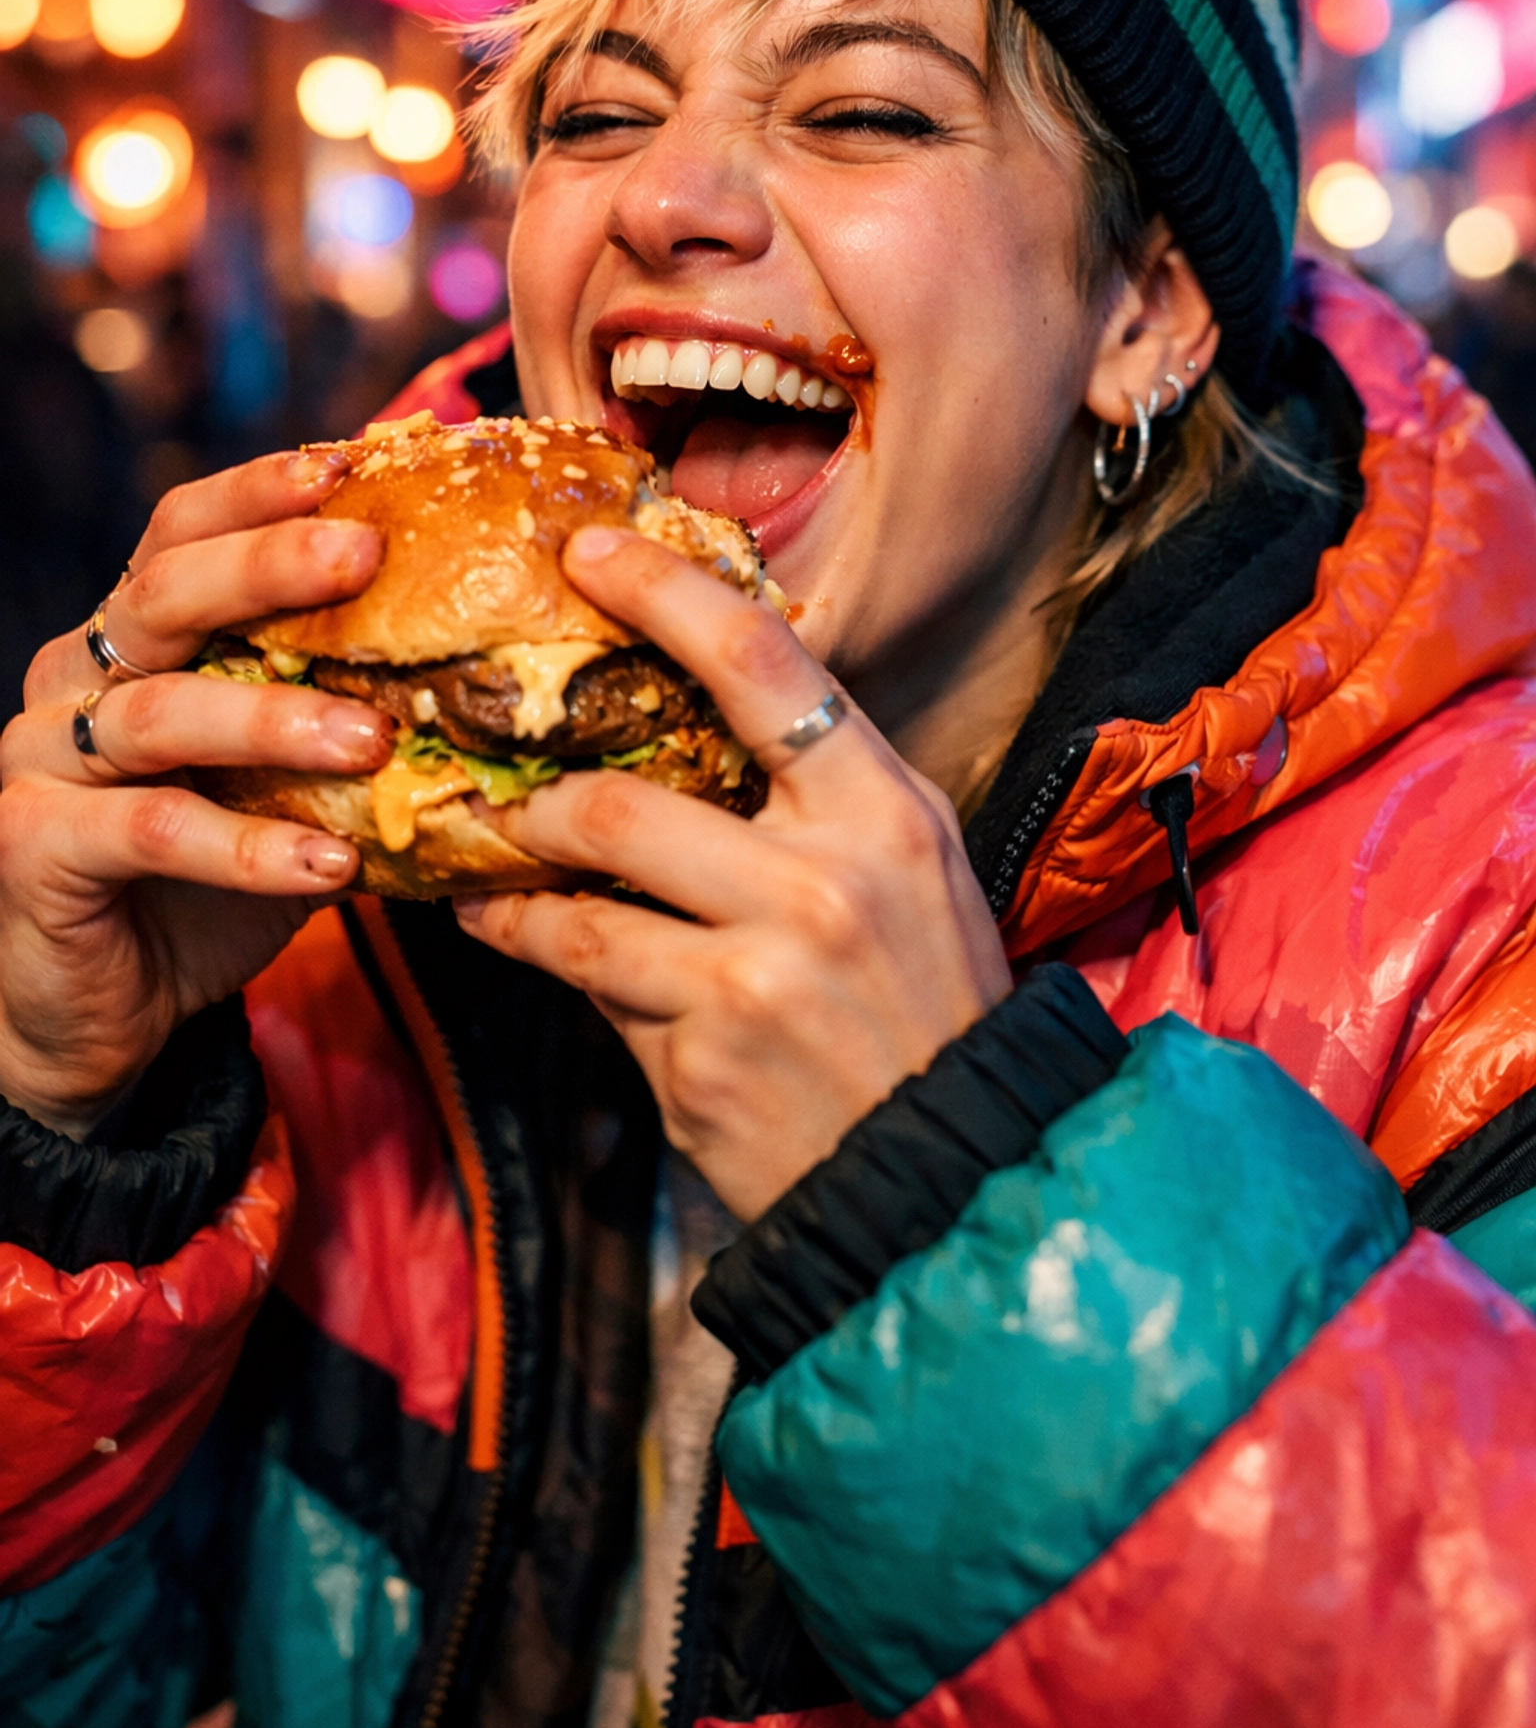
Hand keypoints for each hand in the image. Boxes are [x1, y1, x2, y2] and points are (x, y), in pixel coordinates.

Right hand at [0, 452, 392, 1137]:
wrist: (108, 1007)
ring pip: (161, 711)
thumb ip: (350, 711)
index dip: (257, 491)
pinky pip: (152, 832)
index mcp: (133, 638)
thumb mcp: (289, 778)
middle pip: (165, 594)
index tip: (350, 461)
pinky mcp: (38, 847)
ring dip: (275, 720)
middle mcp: (77, 678)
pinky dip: (246, 847)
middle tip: (364, 555)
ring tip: (375, 738)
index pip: (182, 531)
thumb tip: (503, 665)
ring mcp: (47, 759)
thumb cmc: (212, 875)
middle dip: (267, 564)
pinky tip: (328, 865)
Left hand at [456, 526, 1011, 1220]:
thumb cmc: (925, 1004)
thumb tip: (690, 714)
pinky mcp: (702, 1062)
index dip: (665, 593)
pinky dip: (555, 968)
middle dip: (537, 801)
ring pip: (581, 905)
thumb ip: (815, 794)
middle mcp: (825, 883)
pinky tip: (534, 955)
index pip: (765, 663)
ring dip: (512, 892)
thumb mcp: (907, 871)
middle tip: (497, 792)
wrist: (953, 1177)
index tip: (588, 551)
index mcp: (884, 811)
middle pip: (622, 801)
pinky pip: (595, 991)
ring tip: (486, 882)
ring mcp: (759, 976)